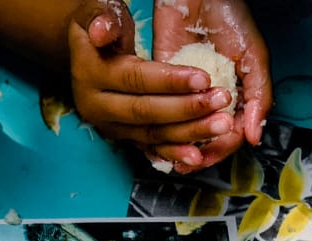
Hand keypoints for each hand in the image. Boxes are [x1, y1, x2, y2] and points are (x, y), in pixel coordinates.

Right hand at [66, 1, 246, 172]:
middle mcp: (97, 106)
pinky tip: (198, 156)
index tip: (204, 78)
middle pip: (147, 112)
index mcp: (90, 73)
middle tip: (221, 101)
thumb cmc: (102, 27)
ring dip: (190, 132)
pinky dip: (175, 153)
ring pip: (153, 134)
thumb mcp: (99, 12)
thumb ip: (103, 18)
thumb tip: (100, 31)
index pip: (136, 79)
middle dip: (187, 109)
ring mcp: (110, 127)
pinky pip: (151, 148)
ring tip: (222, 125)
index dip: (170, 80)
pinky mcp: (123, 138)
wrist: (89, 53)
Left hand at [153, 0, 270, 158]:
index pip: (229, 134)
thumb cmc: (232, 18)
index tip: (212, 149)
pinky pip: (160, 113)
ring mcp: (187, 95)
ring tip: (171, 157)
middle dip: (199, 153)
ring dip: (177, 148)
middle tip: (189, 161)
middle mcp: (211, 102)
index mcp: (236, 100)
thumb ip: (259, 96)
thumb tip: (254, 136)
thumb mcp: (254, 58)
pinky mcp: (163, 83)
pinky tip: (154, 141)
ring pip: (182, 132)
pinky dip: (158, 129)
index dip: (222, 146)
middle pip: (205, 139)